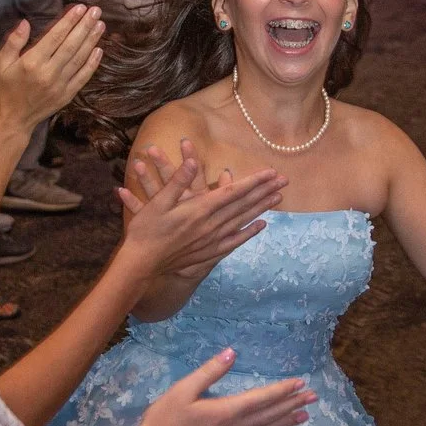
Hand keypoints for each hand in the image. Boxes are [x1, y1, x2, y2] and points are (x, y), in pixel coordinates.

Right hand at [0, 4, 103, 130]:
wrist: (12, 119)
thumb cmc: (4, 88)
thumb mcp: (1, 63)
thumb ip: (13, 42)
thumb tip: (26, 22)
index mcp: (32, 62)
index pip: (55, 37)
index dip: (69, 21)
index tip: (80, 8)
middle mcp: (49, 73)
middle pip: (72, 45)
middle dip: (85, 26)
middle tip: (96, 11)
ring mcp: (60, 85)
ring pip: (80, 59)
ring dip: (92, 41)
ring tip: (100, 25)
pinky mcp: (67, 95)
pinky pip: (83, 77)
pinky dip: (92, 64)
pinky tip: (99, 50)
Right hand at [115, 142, 284, 284]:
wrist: (142, 263)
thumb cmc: (145, 230)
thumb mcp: (157, 202)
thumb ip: (178, 181)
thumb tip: (194, 162)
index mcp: (199, 210)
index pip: (233, 192)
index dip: (253, 181)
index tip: (271, 172)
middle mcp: (210, 225)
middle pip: (243, 205)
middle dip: (264, 191)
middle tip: (284, 181)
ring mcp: (211, 240)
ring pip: (242, 220)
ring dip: (261, 208)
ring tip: (278, 198)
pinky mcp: (208, 252)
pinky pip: (234, 241)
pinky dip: (249, 232)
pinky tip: (261, 226)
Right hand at [126, 348, 314, 425]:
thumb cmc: (164, 421)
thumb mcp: (182, 390)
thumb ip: (209, 372)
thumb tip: (232, 353)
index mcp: (227, 411)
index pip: (262, 398)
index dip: (283, 390)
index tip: (301, 383)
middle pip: (270, 415)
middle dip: (292, 404)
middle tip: (313, 397)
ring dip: (286, 423)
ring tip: (304, 416)